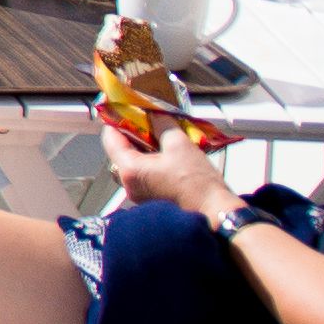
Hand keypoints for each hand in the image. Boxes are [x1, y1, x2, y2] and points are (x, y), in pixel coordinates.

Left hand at [108, 116, 239, 217]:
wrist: (214, 211)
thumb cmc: (197, 183)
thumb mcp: (179, 143)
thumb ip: (161, 125)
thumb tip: (154, 115)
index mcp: (130, 170)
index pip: (110, 139)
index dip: (117, 121)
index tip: (125, 111)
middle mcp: (129, 185)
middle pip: (120, 152)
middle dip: (133, 135)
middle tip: (146, 122)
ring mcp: (139, 195)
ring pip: (133, 164)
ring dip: (143, 149)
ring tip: (159, 137)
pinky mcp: (152, 200)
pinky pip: (144, 175)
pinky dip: (151, 163)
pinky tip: (167, 155)